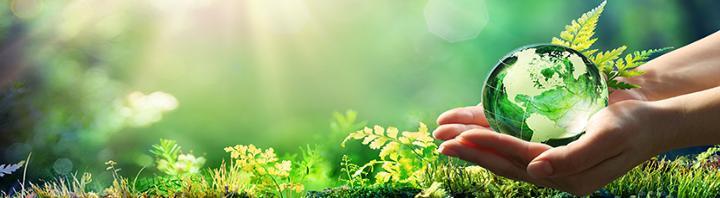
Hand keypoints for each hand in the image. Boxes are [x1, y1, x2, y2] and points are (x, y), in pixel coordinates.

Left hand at [434, 90, 676, 194]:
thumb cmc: (633, 126)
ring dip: (475, 147)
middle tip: (439, 140)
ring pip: (504, 158)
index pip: (519, 159)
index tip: (461, 135)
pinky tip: (473, 135)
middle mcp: (554, 173)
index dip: (489, 146)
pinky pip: (515, 149)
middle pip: (504, 163)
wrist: (652, 123)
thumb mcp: (607, 138)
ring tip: (445, 136)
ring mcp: (551, 165)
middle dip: (470, 150)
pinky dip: (493, 141)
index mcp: (568, 176)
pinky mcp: (550, 153)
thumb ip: (572, 158)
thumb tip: (535, 173)